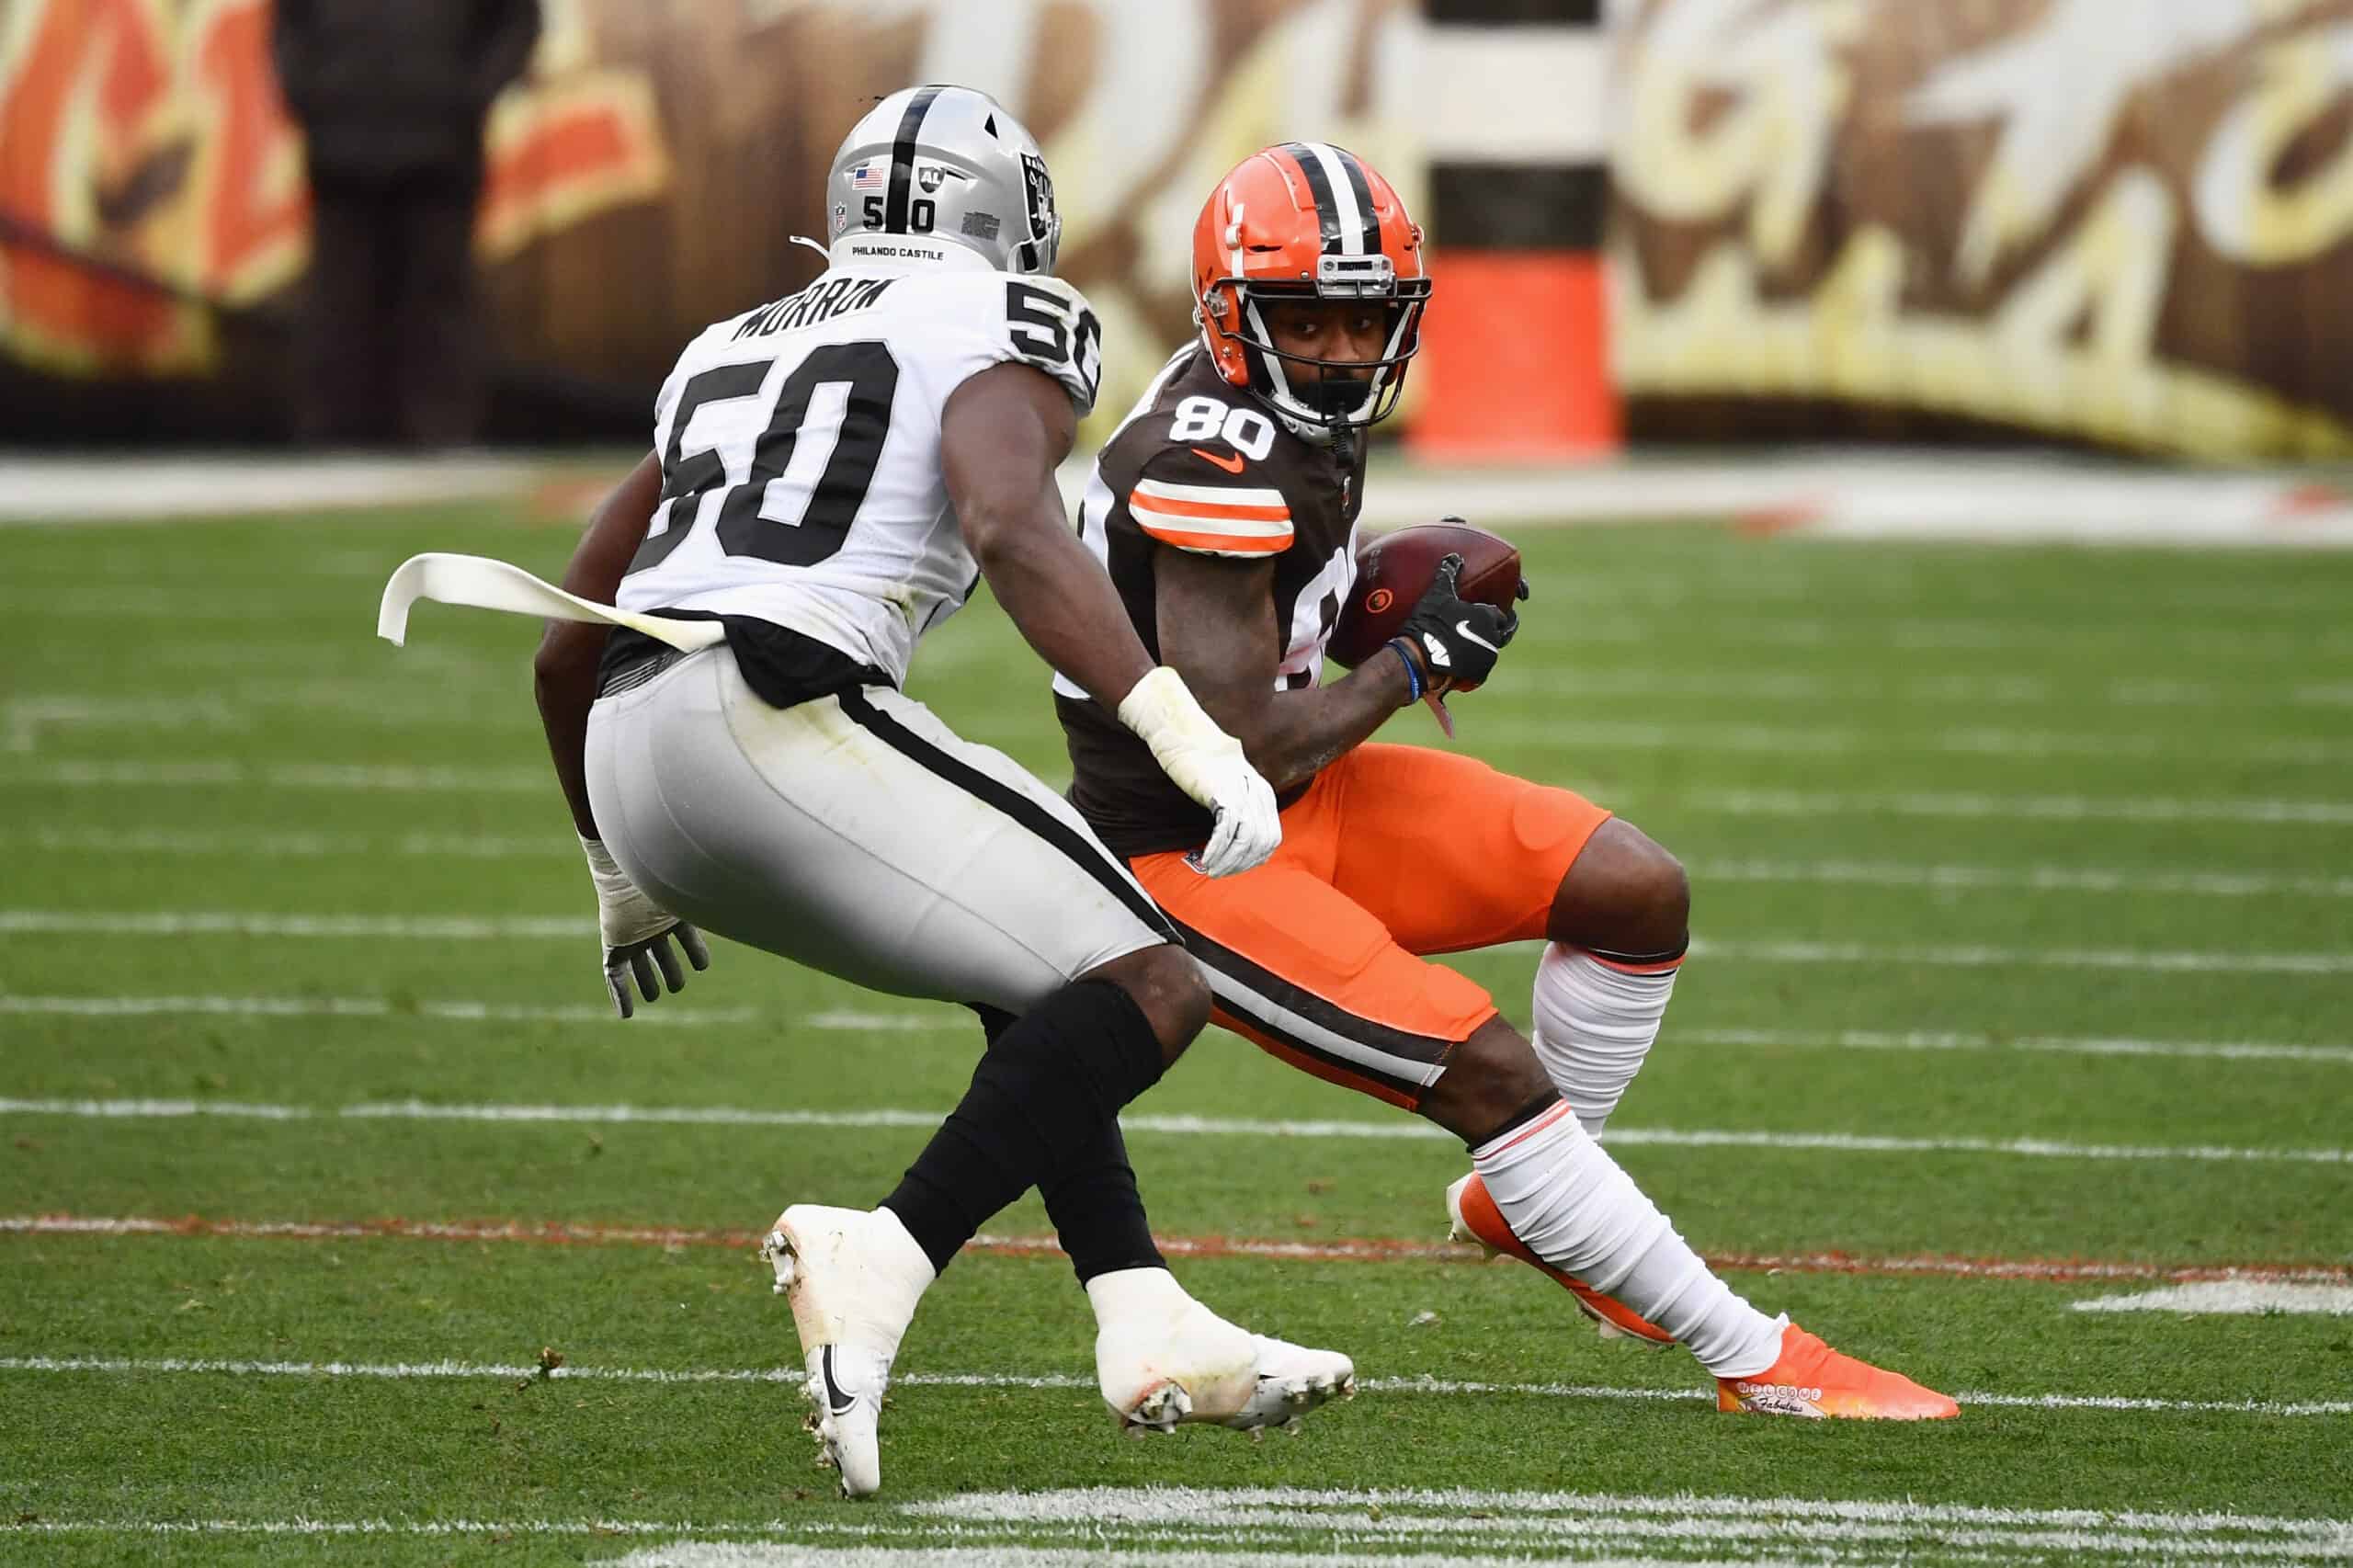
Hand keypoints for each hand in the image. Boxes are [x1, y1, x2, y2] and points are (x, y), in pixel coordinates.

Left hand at [580, 835, 711, 1016]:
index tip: (702, 966)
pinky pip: (615, 974)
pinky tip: (626, 1014)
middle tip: (676, 987)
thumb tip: (768, 904)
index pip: (686, 937)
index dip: (695, 953)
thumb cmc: (666, 879)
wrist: (628, 871)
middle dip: (670, 971)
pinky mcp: (614, 944)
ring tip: (656, 996)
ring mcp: (631, 935)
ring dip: (647, 983)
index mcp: (672, 914)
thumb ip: (727, 900)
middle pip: (662, 954)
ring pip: (640, 965)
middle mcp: (651, 925)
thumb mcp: (698, 895)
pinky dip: (620, 994)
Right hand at [1116, 666, 1281, 876]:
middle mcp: (1258, 793)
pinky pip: (1227, 832)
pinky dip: (1217, 851)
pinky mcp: (1223, 792)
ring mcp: (1242, 793)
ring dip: (1229, 862)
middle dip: (1242, 865)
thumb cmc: (1200, 761)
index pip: (1271, 838)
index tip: (1235, 867)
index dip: (1254, 859)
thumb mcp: (1227, 784)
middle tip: (1221, 873)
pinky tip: (1207, 859)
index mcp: (1264, 792)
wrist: (1182, 733)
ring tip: (1211, 870)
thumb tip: (1235, 837)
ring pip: (1246, 842)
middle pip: (1262, 843)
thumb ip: (1237, 806)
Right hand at [1398, 553, 1520, 692]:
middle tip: (1490, 630)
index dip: (1499, 615)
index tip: (1496, 614)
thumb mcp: (1438, 594)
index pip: (1502, 615)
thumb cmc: (1430, 621)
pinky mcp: (1479, 674)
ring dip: (1485, 648)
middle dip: (1500, 631)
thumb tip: (1453, 557)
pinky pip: (1481, 669)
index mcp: (1489, 617)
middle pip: (1504, 635)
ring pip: (1491, 652)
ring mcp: (1487, 657)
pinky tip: (1466, 664)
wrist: (1422, 656)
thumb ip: (1448, 575)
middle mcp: (1493, 637)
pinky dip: (1475, 666)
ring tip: (1474, 647)